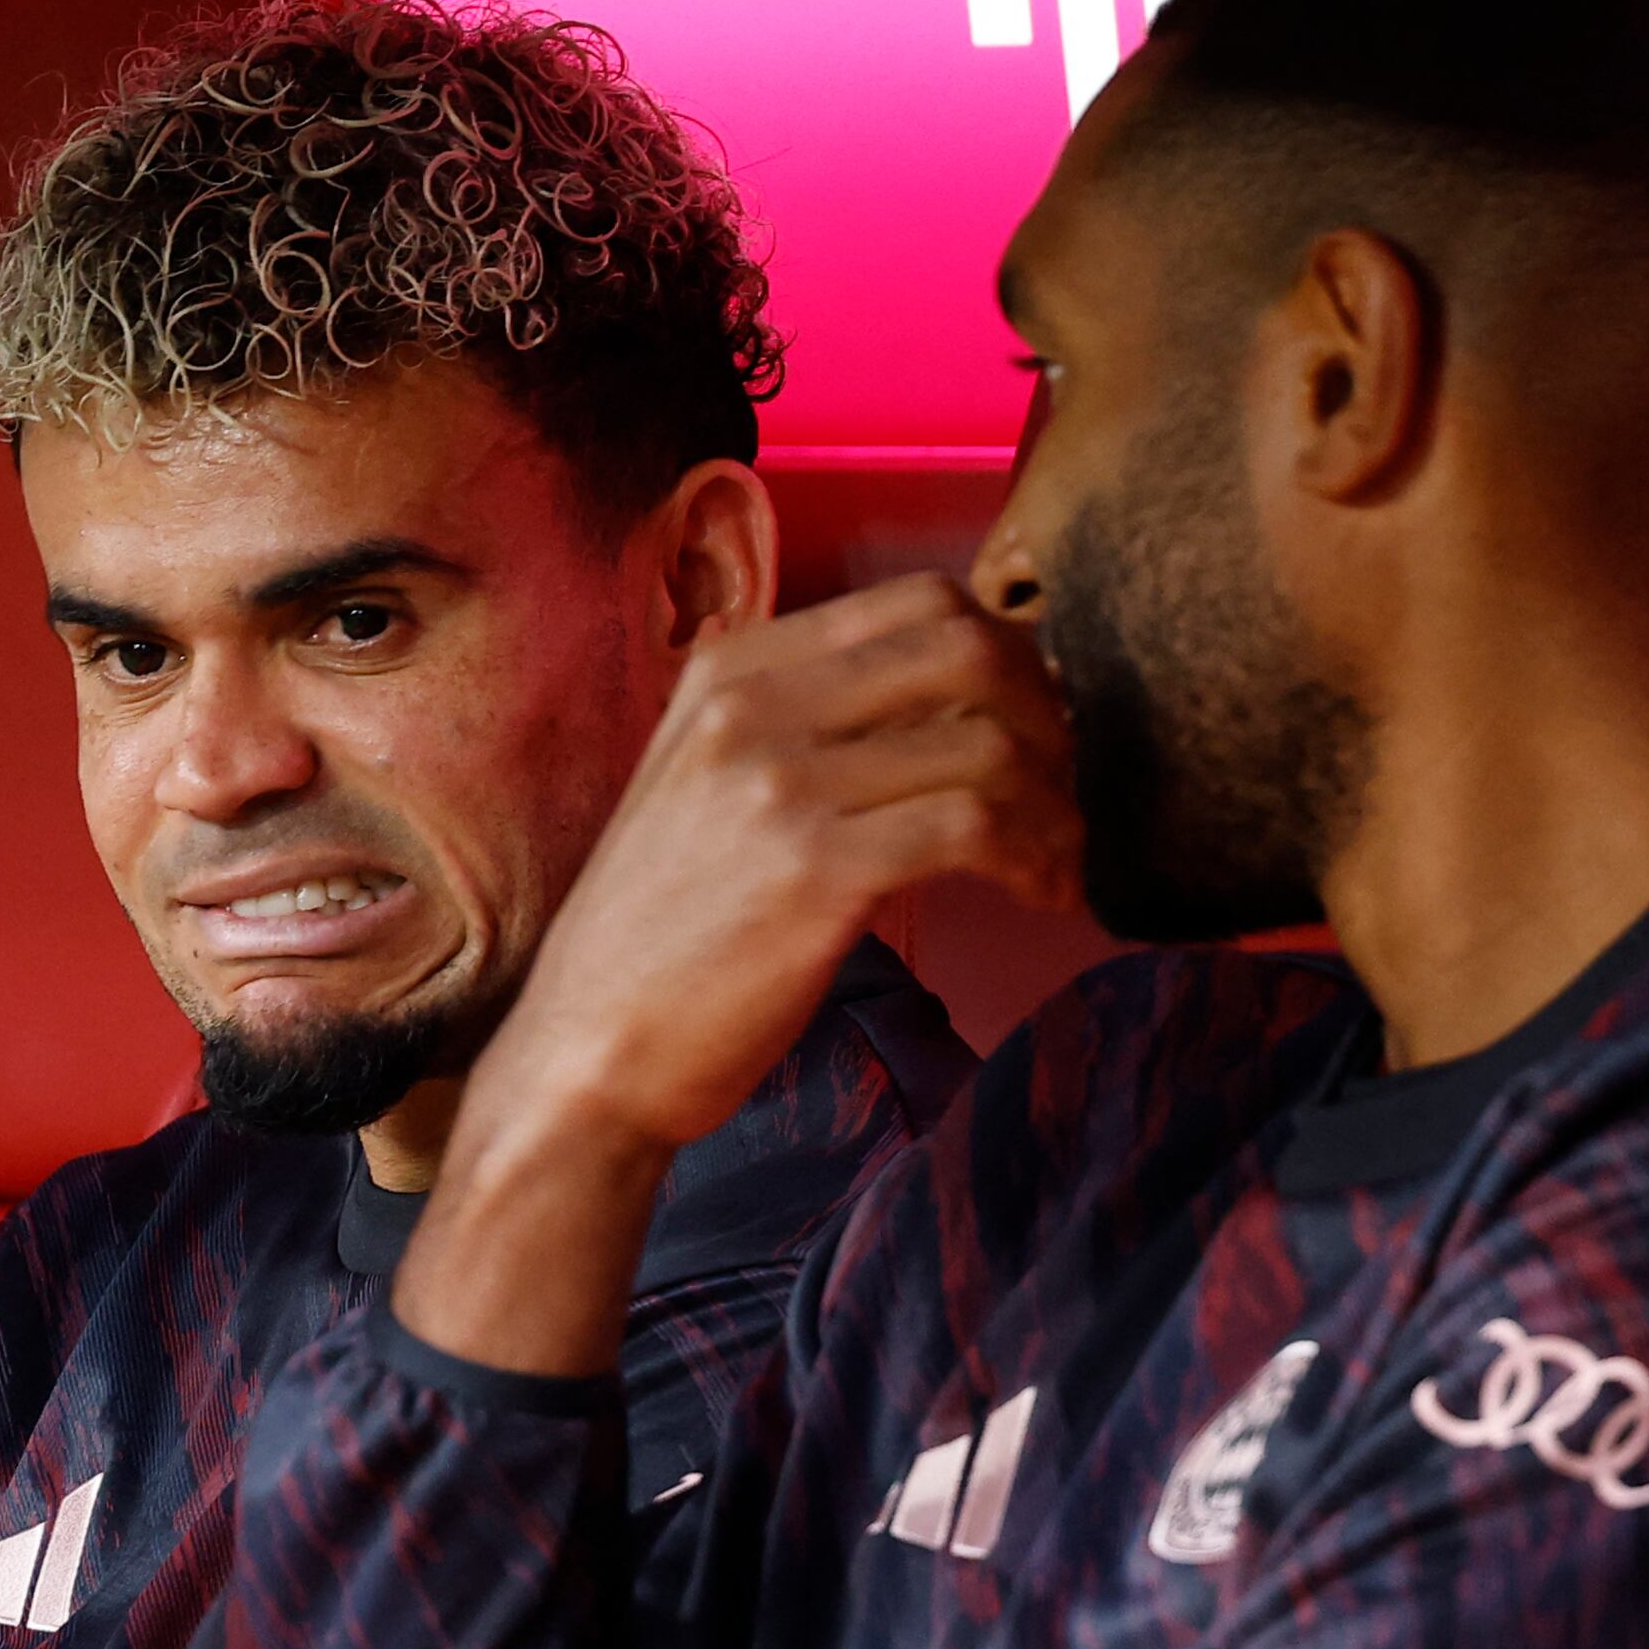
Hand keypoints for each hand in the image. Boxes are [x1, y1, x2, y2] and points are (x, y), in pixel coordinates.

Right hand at [474, 570, 1079, 1155]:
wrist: (586, 1047)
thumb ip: (803, 728)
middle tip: (1062, 789)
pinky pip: (976, 824)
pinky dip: (1036, 857)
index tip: (1034, 724)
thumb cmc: (664, 934)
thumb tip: (955, 708)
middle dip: (1048, 717)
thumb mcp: (708, 785)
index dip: (1008, 654)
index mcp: (733, 668)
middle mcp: (754, 704)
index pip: (919, 601)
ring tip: (1057, 861)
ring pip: (988, 742)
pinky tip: (1040, 895)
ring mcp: (781, 781)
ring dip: (1054, 805)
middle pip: (969, 646)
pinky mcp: (816, 868)